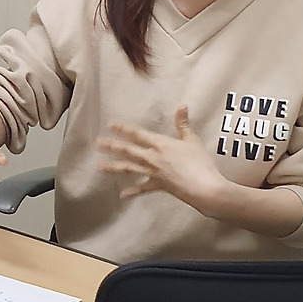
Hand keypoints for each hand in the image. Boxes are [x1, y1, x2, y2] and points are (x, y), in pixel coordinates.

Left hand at [97, 107, 226, 215]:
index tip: (111, 125)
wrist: (204, 187)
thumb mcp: (192, 141)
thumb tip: (182, 107)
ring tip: (100, 166)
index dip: (123, 129)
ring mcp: (153, 173)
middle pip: (128, 150)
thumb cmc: (200, 163)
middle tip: (98, 144)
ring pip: (129, 169)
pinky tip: (122, 195)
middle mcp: (152, 158)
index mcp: (160, 144)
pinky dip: (132, 192)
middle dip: (112, 146)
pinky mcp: (158, 187)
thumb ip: (183, 124)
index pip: (138, 134)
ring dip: (114, 167)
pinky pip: (142, 189)